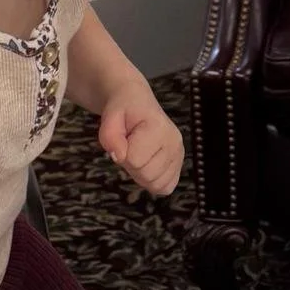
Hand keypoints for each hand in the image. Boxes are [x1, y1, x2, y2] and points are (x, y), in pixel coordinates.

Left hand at [99, 81, 184, 195]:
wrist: (135, 102)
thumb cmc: (123, 109)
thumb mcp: (110, 116)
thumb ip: (110, 135)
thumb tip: (119, 156)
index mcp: (159, 128)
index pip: (134, 160)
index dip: (121, 153)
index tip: (124, 138)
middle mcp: (174, 142)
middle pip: (146, 175)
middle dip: (131, 165)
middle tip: (130, 146)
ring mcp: (179, 155)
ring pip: (156, 185)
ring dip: (141, 174)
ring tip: (139, 152)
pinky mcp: (179, 164)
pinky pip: (165, 187)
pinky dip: (152, 181)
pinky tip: (148, 163)